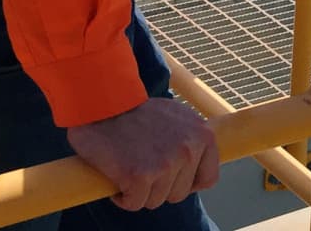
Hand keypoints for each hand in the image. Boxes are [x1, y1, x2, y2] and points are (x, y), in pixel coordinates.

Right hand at [67, 97, 218, 210]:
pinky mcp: (141, 176)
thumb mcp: (177, 117)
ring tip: (129, 167)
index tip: (170, 179)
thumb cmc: (136, 113)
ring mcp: (166, 164)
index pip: (208, 178)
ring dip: (140, 191)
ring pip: (156, 200)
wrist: (103, 107)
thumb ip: (192, 138)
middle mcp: (189, 150)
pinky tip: (117, 176)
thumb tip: (199, 160)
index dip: (187, 183)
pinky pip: (134, 203)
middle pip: (179, 193)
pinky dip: (122, 197)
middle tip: (142, 167)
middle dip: (159, 187)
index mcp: (202, 135)